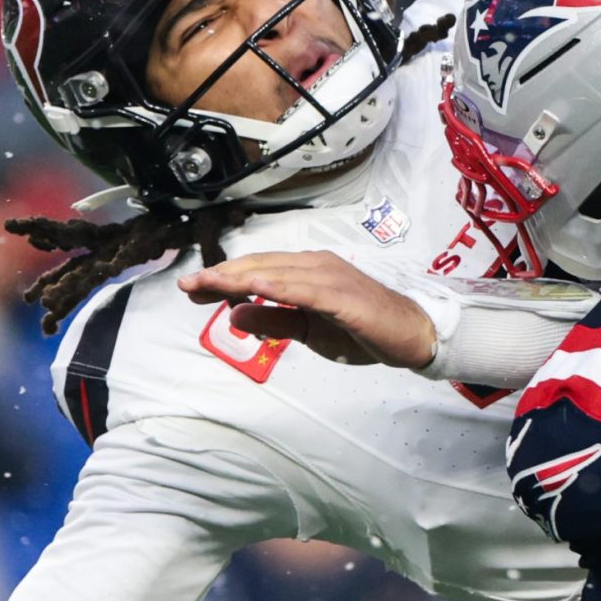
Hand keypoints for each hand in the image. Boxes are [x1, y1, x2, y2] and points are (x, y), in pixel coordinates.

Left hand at [178, 252, 438, 369]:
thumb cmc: (363, 329)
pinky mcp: (344, 296)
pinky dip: (278, 289)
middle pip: (261, 266)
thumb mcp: (309, 329)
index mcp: (309, 270)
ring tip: (208, 286)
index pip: (259, 269)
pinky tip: (254, 290)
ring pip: (277, 273)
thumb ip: (274, 320)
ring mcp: (331, 277)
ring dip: (240, 278)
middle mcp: (317, 265)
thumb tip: (235, 313)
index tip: (193, 289)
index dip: (224, 277)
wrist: (411, 335)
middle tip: (188, 287)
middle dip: (222, 276)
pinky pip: (305, 291)